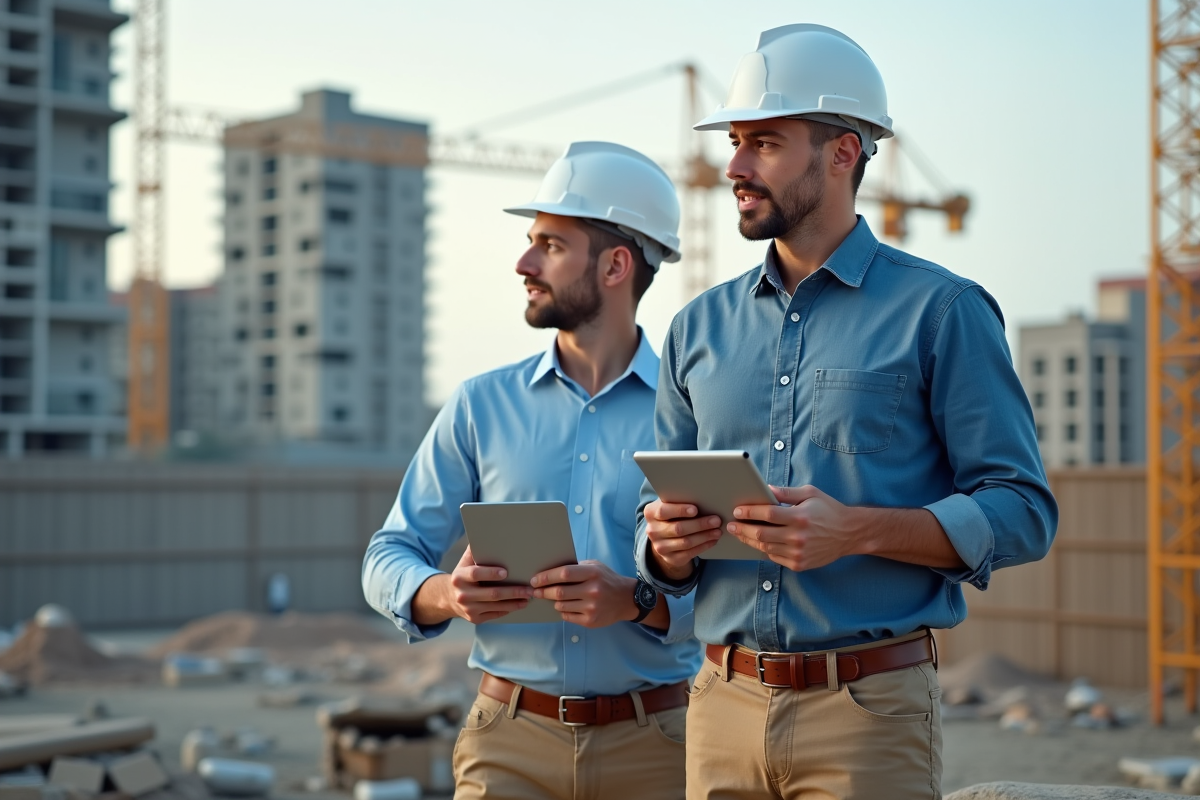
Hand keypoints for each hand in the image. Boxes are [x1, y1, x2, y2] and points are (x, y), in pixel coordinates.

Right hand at [443, 546, 533, 623]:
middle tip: (529, 589)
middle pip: (492, 594)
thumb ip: (475, 550)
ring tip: (529, 597)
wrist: (449, 597)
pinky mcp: (475, 619)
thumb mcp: (465, 561)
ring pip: (496, 606)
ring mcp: (468, 609)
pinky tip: (519, 604)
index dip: (490, 573)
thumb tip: (488, 533)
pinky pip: (495, 614)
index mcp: (460, 577)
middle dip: (513, 591)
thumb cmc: (464, 575)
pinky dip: (509, 609)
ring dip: (515, 602)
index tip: (506, 572)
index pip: (476, 574)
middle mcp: (463, 594)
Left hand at [529, 561, 637, 627]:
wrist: (627, 599)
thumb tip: (551, 571)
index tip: (535, 580)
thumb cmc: (607, 579)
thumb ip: (576, 567)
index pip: (564, 574)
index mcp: (592, 574)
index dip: (546, 577)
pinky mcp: (591, 621)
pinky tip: (566, 606)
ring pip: (561, 606)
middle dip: (543, 592)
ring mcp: (592, 608)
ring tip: (554, 598)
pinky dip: (563, 611)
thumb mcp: (595, 566)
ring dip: (553, 602)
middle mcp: (592, 591)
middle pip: (559, 592)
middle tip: (536, 591)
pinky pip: (567, 616)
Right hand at [644, 500, 721, 580]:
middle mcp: (652, 531)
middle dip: (699, 524)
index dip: (679, 510)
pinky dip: (703, 546)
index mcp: (650, 513)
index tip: (695, 509)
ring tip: (717, 531)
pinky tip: (712, 540)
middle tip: (716, 520)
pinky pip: (689, 553)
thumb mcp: (671, 505)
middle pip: (678, 528)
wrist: (664, 537)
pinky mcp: (670, 558)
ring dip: (704, 536)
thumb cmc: (672, 514)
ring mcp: (660, 547)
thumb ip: (679, 500)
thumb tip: (703, 497)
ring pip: (685, 542)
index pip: (663, 511)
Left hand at [726, 485, 861, 571]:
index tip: (737, 510)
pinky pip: (774, 558)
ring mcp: (798, 553)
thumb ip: (786, 492)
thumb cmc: (828, 510)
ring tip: (740, 533)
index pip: (767, 514)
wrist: (849, 534)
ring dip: (750, 540)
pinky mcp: (799, 564)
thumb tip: (765, 489)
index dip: (749, 512)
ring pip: (765, 548)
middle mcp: (798, 537)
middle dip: (742, 528)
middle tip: (731, 525)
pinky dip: (764, 550)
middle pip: (761, 533)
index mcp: (800, 517)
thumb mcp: (810, 494)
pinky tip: (757, 542)